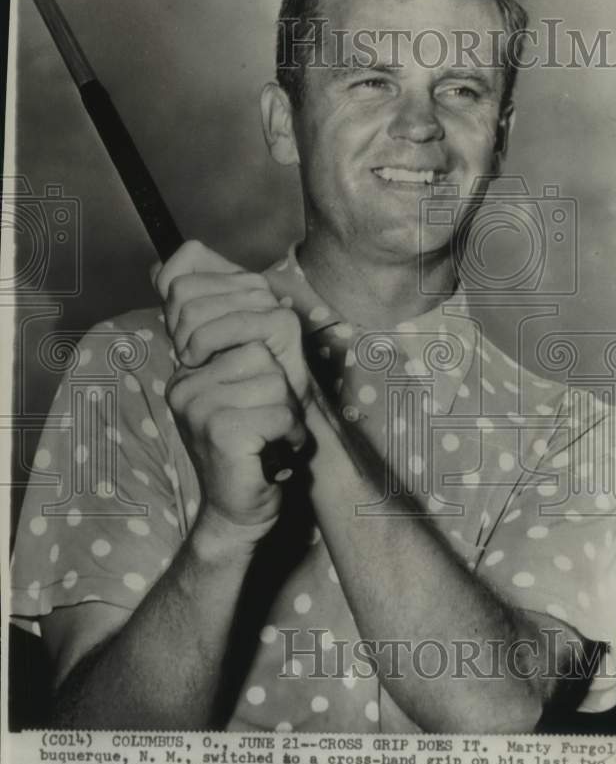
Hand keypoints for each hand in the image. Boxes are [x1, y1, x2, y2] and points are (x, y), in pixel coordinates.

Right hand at [153, 241, 308, 530]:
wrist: (247, 506)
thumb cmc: (256, 436)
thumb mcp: (248, 368)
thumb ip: (227, 315)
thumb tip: (178, 257)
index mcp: (186, 362)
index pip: (235, 311)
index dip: (256, 326)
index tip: (259, 371)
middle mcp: (182, 380)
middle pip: (257, 338)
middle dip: (278, 375)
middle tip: (266, 408)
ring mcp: (195, 406)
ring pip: (273, 376)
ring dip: (285, 410)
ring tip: (268, 432)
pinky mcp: (219, 432)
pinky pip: (278, 410)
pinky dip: (288, 434)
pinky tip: (272, 451)